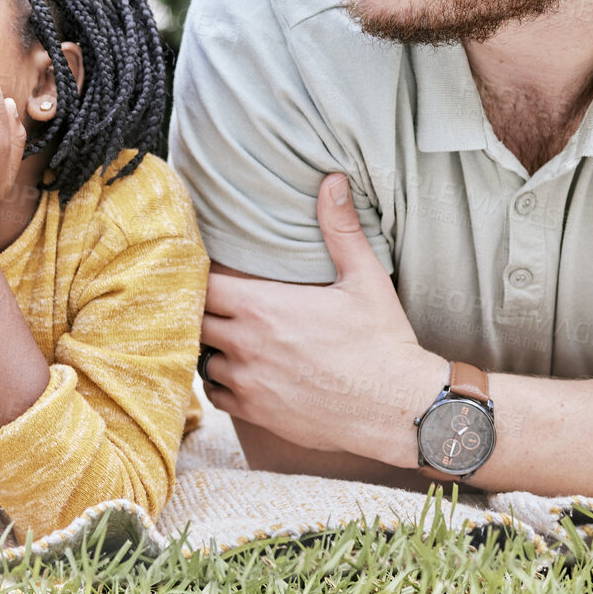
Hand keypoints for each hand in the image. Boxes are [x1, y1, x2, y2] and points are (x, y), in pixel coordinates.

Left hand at [199, 174, 443, 465]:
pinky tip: (242, 372)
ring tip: (229, 338)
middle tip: (219, 305)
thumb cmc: (383, 343)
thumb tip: (333, 180)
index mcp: (261, 305)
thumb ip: (340, 228)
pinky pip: (215, 396)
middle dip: (203, 310)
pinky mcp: (255, 413)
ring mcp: (247, 381)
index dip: (202, 276)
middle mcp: (244, 343)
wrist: (398, 409)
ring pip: (202, 359)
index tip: (213, 273)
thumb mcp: (364, 278)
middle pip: (194, 320)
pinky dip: (221, 384)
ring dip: (211, 347)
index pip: (202, 283)